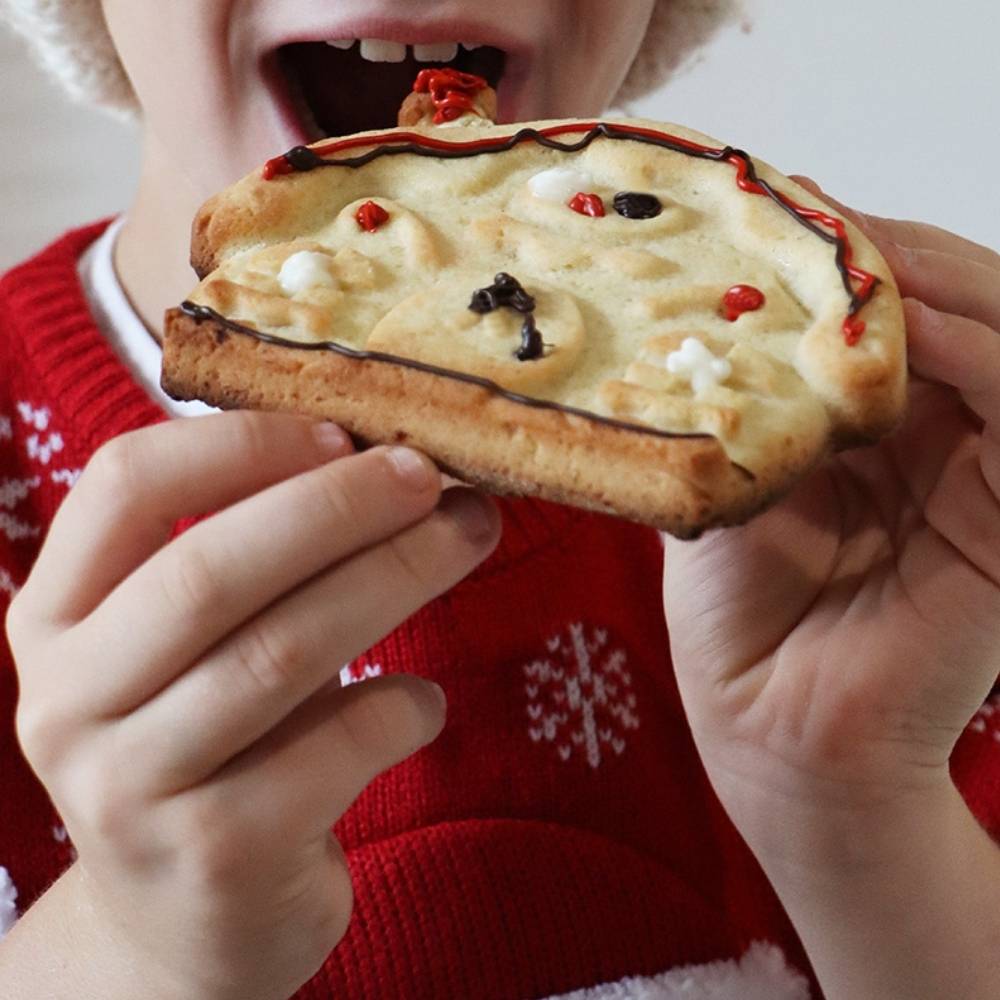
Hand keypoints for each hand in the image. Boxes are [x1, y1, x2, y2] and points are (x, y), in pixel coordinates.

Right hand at [3, 412, 499, 999]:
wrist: (186, 922)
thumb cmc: (211, 746)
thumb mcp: (193, 650)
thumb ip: (253, 562)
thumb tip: (388, 460)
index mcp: (57, 620)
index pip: (125, 485)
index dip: (242, 444)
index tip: (341, 432)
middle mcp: (69, 702)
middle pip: (212, 569)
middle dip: (340, 506)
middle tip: (431, 476)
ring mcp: (132, 790)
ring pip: (282, 652)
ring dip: (396, 577)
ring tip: (469, 536)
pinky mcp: (218, 858)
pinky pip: (339, 747)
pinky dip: (404, 705)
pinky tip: (423, 704)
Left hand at [663, 188, 999, 870]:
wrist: (772, 735)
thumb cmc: (742, 625)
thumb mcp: (728, 488)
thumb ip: (745, 406)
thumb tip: (714, 305)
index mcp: (879, 435)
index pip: (885, 320)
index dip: (843, 263)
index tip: (779, 213)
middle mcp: (943, 442)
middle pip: (950, 309)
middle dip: (886, 257)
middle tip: (813, 211)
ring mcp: (990, 472)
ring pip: (996, 332)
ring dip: (927, 280)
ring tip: (851, 246)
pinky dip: (971, 344)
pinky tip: (898, 317)